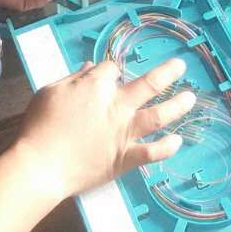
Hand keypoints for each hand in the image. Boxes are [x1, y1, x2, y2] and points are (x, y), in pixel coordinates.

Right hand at [14, 57, 195, 203]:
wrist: (41, 165)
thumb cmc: (39, 126)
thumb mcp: (49, 92)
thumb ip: (73, 79)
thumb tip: (90, 67)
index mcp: (96, 87)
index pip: (112, 69)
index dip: (112, 71)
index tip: (110, 75)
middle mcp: (116, 106)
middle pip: (148, 84)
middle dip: (167, 73)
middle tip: (181, 66)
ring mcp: (123, 133)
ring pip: (157, 116)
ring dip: (177, 106)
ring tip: (191, 98)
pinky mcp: (125, 158)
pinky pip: (151, 153)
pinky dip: (166, 148)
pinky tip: (178, 141)